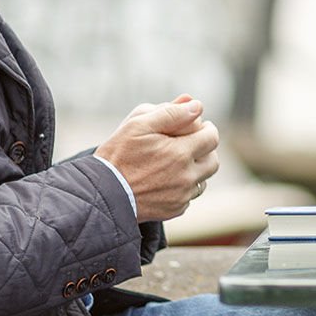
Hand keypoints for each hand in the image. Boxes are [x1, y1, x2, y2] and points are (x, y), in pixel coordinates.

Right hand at [95, 94, 221, 222]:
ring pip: (203, 180)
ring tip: (176, 162)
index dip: (206, 129)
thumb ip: (170, 112)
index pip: (212, 137)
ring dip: (196, 169)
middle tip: (189, 144)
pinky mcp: (174, 209)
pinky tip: (165, 180)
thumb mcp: (138, 125)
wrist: (101, 194)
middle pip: (213, 161)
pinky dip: (184, 187)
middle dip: (205, 150)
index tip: (197, 127)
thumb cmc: (118, 155)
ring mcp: (181, 196)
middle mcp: (186, 177)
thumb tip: (196, 105)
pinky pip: (189, 196)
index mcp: (181, 153)